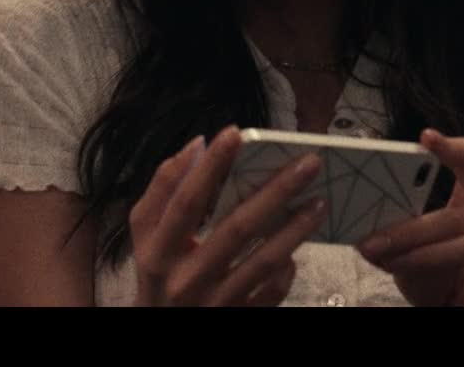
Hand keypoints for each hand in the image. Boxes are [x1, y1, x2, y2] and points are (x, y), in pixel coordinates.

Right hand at [130, 125, 327, 305]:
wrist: (163, 331)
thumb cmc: (158, 274)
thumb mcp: (145, 236)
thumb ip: (163, 190)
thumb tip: (194, 146)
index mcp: (158, 252)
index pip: (186, 202)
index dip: (209, 167)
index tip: (235, 133)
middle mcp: (186, 279)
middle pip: (236, 228)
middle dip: (275, 192)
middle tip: (308, 162)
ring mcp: (215, 303)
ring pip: (262, 262)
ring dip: (294, 229)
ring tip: (319, 200)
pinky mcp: (239, 318)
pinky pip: (271, 292)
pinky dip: (286, 269)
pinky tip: (298, 247)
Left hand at [356, 128, 463, 306]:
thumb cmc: (443, 271)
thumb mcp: (413, 250)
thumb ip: (397, 239)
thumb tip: (364, 240)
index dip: (450, 147)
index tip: (425, 138)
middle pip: (454, 215)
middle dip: (409, 232)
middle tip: (375, 243)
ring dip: (425, 256)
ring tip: (394, 264)